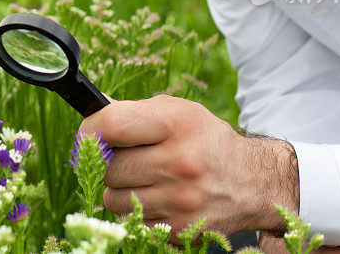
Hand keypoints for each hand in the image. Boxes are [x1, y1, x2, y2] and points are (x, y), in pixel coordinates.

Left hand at [78, 94, 298, 244]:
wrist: (250, 181)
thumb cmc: (203, 139)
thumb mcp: (177, 112)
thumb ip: (133, 112)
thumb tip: (91, 119)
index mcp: (177, 123)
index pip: (113, 125)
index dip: (91, 129)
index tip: (88, 133)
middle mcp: (180, 161)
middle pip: (109, 167)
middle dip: (110, 162)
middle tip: (126, 158)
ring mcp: (180, 199)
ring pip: (113, 199)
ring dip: (120, 189)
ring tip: (143, 179)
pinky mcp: (179, 228)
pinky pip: (130, 221)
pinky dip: (136, 211)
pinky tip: (156, 198)